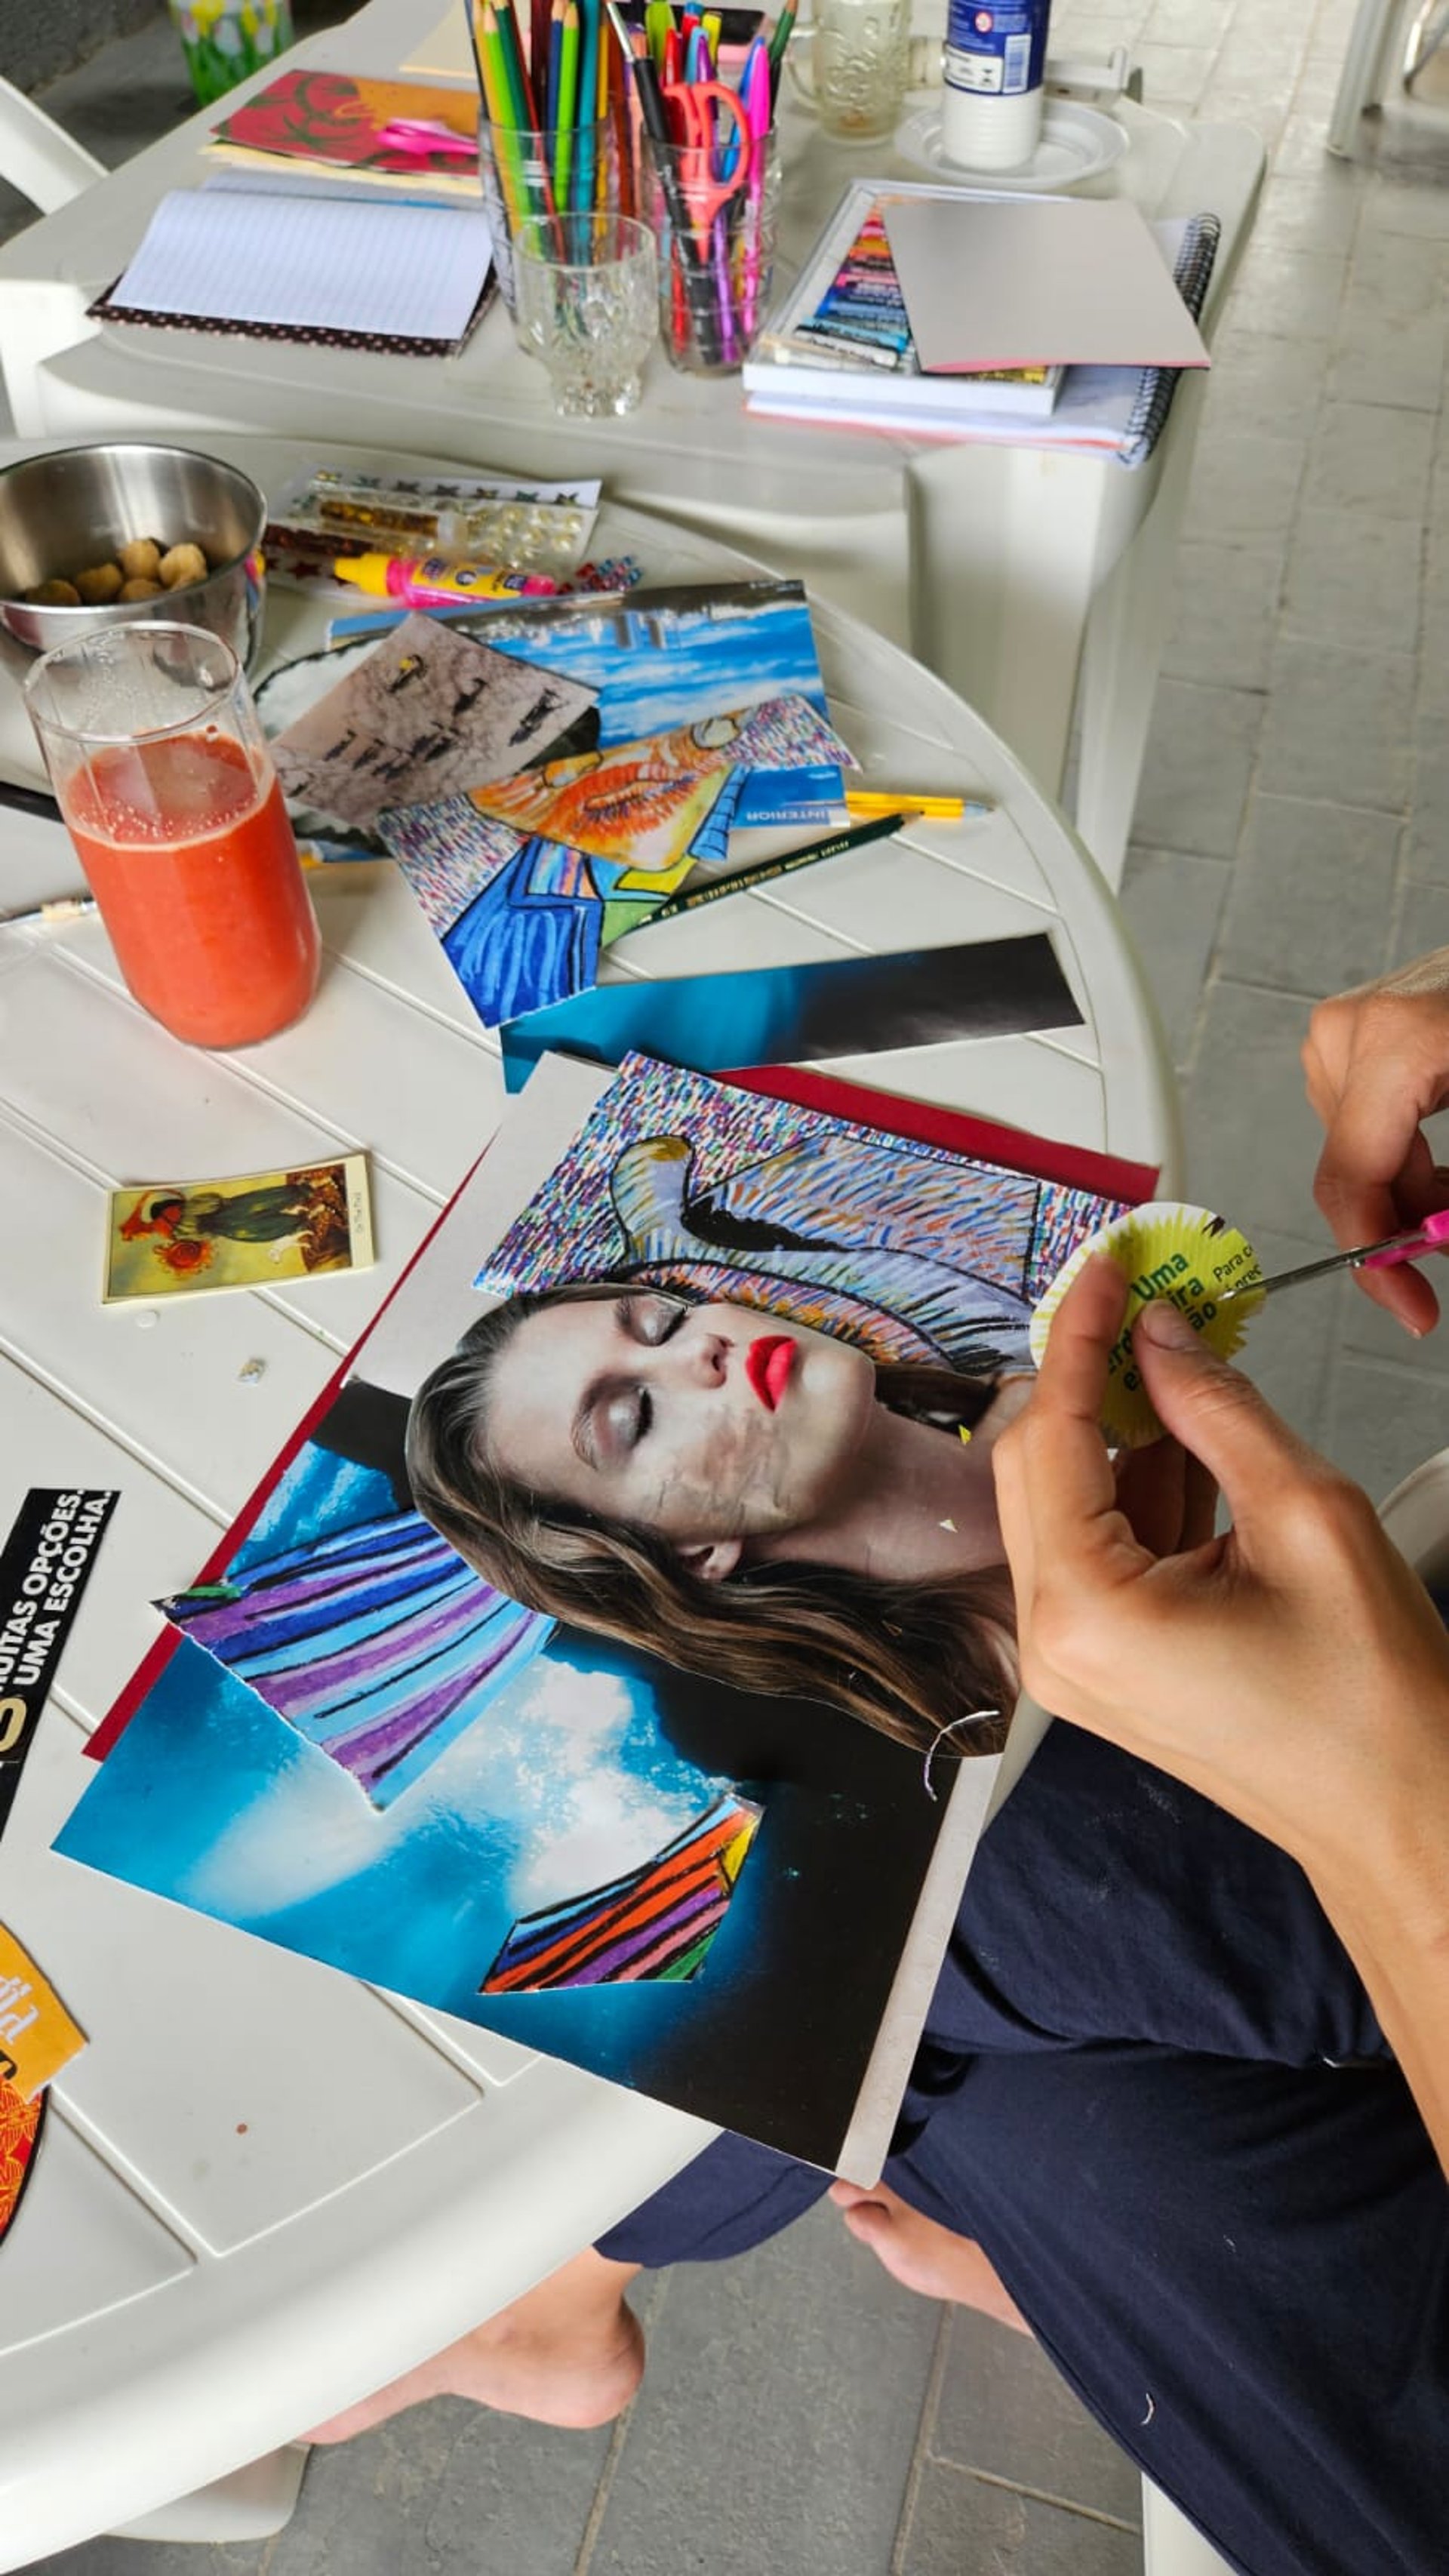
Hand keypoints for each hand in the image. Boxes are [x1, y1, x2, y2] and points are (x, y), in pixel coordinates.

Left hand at [992, 1256, 1448, 1885]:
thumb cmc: (1375, 1700)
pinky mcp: (1104, 1667)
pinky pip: (1098, 1549)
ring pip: (1065, 1503)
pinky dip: (1139, 1488)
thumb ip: (1218, 1409)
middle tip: (1146, 1304)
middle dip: (1090, 1378)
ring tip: (1185, 1361)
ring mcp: (1072, 1663)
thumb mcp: (1307, 1516)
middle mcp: (1052, 1644)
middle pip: (1035, 1465)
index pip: (1049, 1434)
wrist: (1406, 1816)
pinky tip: (1194, 1438)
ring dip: (1120, 1429)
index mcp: (1085, 1612)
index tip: (1106, 1268)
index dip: (1078, 1337)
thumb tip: (1164, 1332)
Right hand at [1304, 948, 1448, 1332]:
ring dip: (1409, 1191)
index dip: (1380, 1259)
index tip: (1415, 1310)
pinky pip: (1362, 1123)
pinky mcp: (1352, 1031)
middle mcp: (1352, 1031)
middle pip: (1354, 1172)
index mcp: (1397, 1040)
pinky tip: (1439, 1164)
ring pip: (1355, 1154)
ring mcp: (1344, 1028)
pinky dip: (1404, 1157)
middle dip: (1405, 1225)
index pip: (1355, 1176)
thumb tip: (1441, 1245)